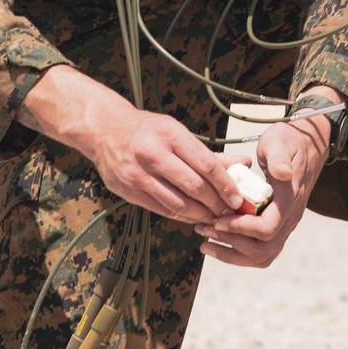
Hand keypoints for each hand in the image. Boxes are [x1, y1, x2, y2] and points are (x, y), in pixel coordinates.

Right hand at [18, 65, 242, 225]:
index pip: (206, 164)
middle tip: (230, 213)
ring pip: (177, 203)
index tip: (238, 198)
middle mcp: (152, 154)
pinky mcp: (128, 191)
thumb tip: (243, 163)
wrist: (104, 130)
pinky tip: (193, 218)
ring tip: (215, 219)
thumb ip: (209, 153)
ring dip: (200, 215)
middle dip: (216, 204)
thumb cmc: (147, 130)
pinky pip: (161, 209)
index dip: (225, 185)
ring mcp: (137, 174)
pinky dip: (181, 216)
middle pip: (193, 186)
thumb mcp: (178, 132)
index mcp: (169, 134)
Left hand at [195, 86, 338, 268]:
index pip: (267, 228)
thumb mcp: (280, 143)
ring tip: (205, 243)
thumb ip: (279, 158)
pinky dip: (237, 251)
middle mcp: (289, 218)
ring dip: (232, 253)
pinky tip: (217, 241)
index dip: (241, 228)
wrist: (305, 147)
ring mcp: (284, 224)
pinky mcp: (276, 226)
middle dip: (231, 244)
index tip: (218, 219)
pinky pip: (259, 250)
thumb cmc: (288, 142)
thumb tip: (282, 173)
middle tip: (205, 229)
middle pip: (263, 250)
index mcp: (289, 200)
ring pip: (262, 256)